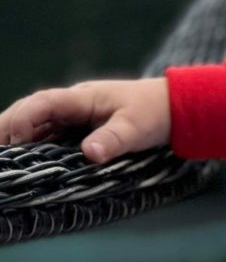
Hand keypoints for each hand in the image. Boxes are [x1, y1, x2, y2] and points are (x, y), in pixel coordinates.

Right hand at [0, 78, 171, 162]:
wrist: (172, 108)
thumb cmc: (153, 113)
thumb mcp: (136, 128)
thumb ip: (113, 140)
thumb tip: (89, 154)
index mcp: (81, 98)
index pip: (43, 103)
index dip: (23, 119)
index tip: (13, 139)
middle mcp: (70, 105)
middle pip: (29, 113)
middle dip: (6, 129)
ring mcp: (71, 117)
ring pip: (35, 125)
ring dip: (16, 140)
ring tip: (3, 162)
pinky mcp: (76, 129)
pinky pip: (47, 136)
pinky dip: (32, 147)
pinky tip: (23, 163)